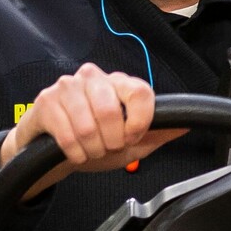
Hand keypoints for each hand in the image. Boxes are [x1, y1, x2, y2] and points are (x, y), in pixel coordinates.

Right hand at [0, 63, 180, 195]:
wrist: (51, 152)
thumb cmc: (91, 142)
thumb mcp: (129, 143)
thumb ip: (156, 134)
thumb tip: (185, 125)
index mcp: (118, 83)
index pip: (140, 92)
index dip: (139, 121)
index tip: (131, 137)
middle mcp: (93, 77)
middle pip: (111, 111)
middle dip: (110, 141)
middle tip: (105, 147)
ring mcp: (67, 86)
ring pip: (87, 126)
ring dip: (91, 149)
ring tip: (89, 150)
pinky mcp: (45, 101)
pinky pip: (66, 135)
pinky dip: (74, 153)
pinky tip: (73, 152)